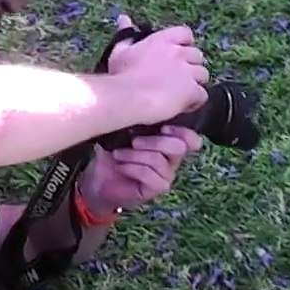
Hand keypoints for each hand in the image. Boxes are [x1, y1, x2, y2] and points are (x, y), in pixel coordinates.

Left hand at [77, 125, 203, 212]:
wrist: (99, 180)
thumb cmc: (114, 153)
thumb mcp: (123, 132)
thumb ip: (137, 119)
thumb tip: (139, 102)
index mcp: (168, 142)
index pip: (191, 138)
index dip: (182, 132)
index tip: (163, 127)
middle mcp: (172, 159)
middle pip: (178, 147)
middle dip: (154, 142)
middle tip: (133, 142)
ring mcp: (166, 174)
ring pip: (159, 160)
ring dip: (135, 155)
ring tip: (119, 154)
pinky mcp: (157, 188)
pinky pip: (149, 175)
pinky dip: (131, 168)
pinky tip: (121, 166)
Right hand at [106, 14, 208, 124]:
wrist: (127, 97)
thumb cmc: (121, 75)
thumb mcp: (120, 51)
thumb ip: (126, 35)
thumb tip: (124, 19)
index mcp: (162, 40)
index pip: (185, 33)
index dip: (184, 43)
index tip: (177, 53)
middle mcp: (178, 52)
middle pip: (197, 55)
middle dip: (190, 65)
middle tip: (177, 77)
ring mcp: (188, 71)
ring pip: (203, 75)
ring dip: (194, 83)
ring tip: (180, 93)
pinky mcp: (192, 90)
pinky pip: (202, 95)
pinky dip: (194, 101)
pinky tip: (182, 106)